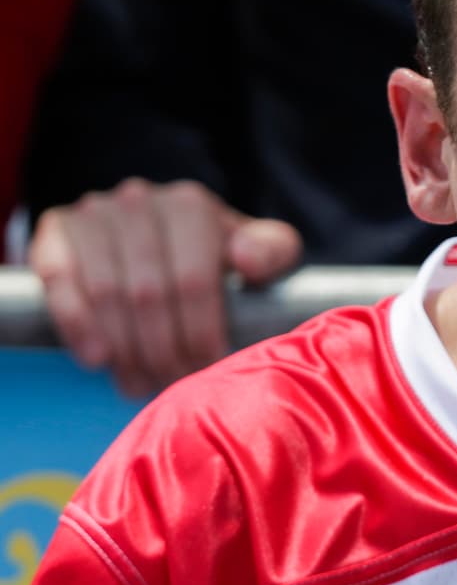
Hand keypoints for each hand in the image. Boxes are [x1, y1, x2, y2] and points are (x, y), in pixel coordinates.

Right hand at [28, 178, 301, 395]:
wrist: (160, 238)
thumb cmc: (218, 255)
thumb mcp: (260, 250)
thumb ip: (273, 252)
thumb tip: (247, 259)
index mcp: (191, 206)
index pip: (194, 280)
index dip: (200, 332)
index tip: (207, 368)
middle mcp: (140, 200)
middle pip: (148, 293)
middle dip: (162, 350)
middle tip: (171, 384)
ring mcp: (93, 213)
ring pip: (106, 292)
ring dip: (123, 348)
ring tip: (138, 385)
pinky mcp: (55, 231)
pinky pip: (59, 280)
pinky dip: (76, 324)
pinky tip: (96, 359)